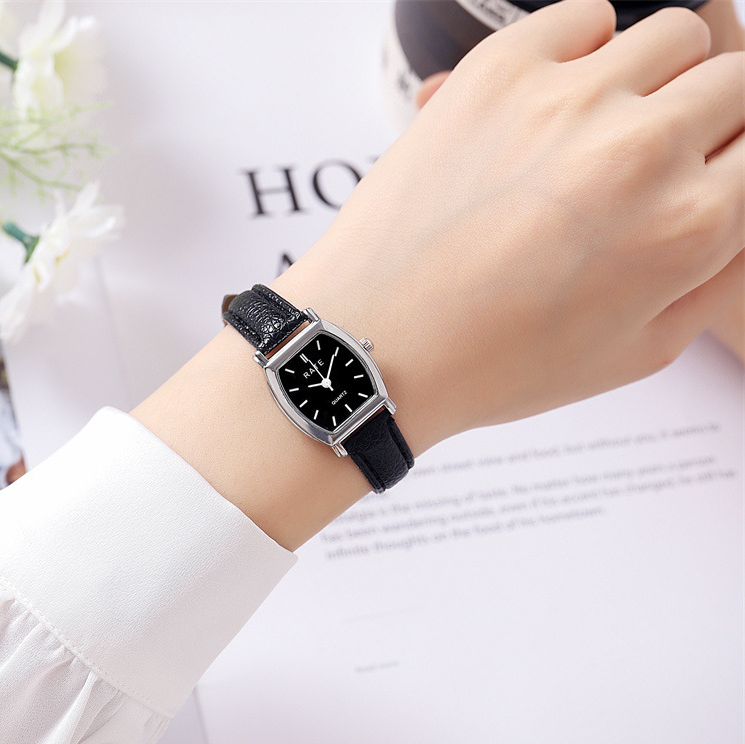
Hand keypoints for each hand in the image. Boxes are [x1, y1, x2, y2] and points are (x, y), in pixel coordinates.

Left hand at [415, 0, 744, 364]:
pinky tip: (558, 101)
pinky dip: (589, 47)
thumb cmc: (496, 363)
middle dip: (709, 119)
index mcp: (691, 227)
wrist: (380, 342)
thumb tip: (741, 203)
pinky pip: (585, 15)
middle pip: (733, 81)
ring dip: (657, 78)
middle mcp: (643, 149)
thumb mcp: (637, 352)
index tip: (707, 172)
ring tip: (607, 129)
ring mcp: (568, 98)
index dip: (733, 164)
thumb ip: (718, 272)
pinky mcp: (499, 71)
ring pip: (673, 36)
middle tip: (655, 159)